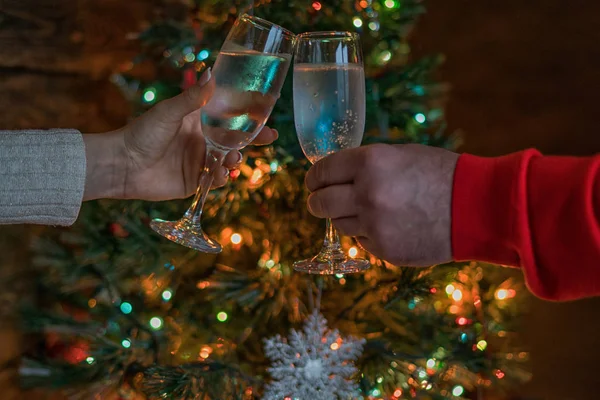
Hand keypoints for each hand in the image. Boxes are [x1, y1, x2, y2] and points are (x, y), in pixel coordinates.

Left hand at [83, 68, 277, 200]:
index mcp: (198, 121)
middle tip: (269, 137)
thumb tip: (211, 73)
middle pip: (236, 140)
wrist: (123, 165)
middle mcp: (202, 141)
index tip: (267, 111)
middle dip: (254, 140)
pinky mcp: (194, 181)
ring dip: (235, 160)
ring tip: (232, 160)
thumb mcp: (169, 112)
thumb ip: (193, 98)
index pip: (229, 117)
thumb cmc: (142, 133)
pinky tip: (219, 175)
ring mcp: (199, 161)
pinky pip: (215, 181)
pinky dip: (221, 178)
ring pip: (228, 161)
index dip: (249, 115)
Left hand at [305, 144, 458, 266]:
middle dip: (317, 200)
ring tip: (368, 210)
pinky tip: (389, 225)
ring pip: (339, 224)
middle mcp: (366, 194)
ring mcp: (374, 225)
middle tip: (319, 201)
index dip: (314, 177)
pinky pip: (361, 241)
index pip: (322, 171)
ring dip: (346, 217)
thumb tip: (336, 175)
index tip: (313, 182)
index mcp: (369, 163)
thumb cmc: (441, 174)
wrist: (477, 207)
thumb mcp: (400, 155)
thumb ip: (365, 165)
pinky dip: (368, 234)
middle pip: (319, 203)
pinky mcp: (384, 250)